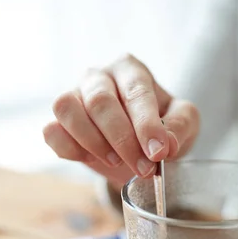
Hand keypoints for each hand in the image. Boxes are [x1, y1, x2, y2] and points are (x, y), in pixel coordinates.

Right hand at [43, 54, 199, 188]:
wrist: (140, 146)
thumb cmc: (163, 126)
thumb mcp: (185, 124)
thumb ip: (179, 128)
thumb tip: (165, 143)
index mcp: (131, 70)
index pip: (136, 91)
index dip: (146, 125)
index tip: (157, 153)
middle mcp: (99, 77)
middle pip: (100, 102)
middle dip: (123, 140)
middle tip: (143, 168)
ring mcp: (74, 96)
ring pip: (69, 110)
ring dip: (94, 143)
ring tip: (117, 162)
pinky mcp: (57, 121)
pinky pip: (52, 131)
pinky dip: (70, 149)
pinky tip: (91, 159)